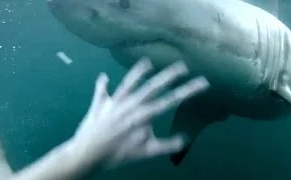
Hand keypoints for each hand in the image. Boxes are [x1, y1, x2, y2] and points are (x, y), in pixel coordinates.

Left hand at [72, 57, 208, 168]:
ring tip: (147, 62)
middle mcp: (130, 104)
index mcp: (144, 115)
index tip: (202, 82)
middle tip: (183, 65)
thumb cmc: (118, 155)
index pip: (170, 100)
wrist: (88, 154)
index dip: (188, 91)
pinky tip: (104, 76)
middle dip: (169, 75)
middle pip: (153, 86)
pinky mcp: (100, 104)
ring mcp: (114, 102)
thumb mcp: (145, 153)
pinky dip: (102, 85)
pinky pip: (101, 91)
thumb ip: (166, 145)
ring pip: (129, 82)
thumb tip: (185, 140)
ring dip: (138, 71)